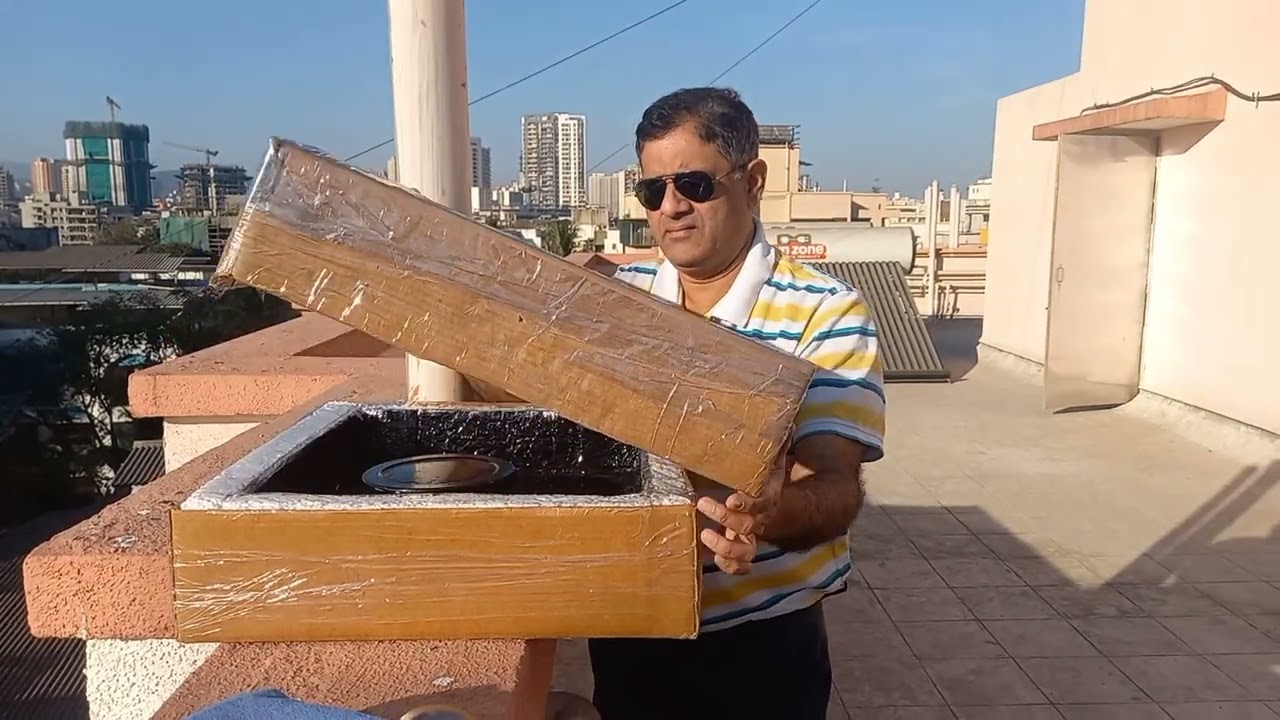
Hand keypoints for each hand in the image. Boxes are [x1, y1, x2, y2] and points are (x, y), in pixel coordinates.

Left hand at [695, 453, 787, 574]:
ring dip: (725, 548)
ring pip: (745, 553)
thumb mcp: (773, 465)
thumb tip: (790, 421)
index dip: (747, 504)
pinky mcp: (741, 551)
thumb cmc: (766, 484)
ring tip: (706, 534)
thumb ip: (778, 447)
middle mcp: (760, 522)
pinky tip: (714, 558)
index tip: (732, 498)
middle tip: (704, 503)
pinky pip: (740, 567)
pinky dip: (730, 567)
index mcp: (767, 501)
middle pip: (747, 527)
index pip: (760, 504)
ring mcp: (751, 539)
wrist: (779, 511)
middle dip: (725, 518)